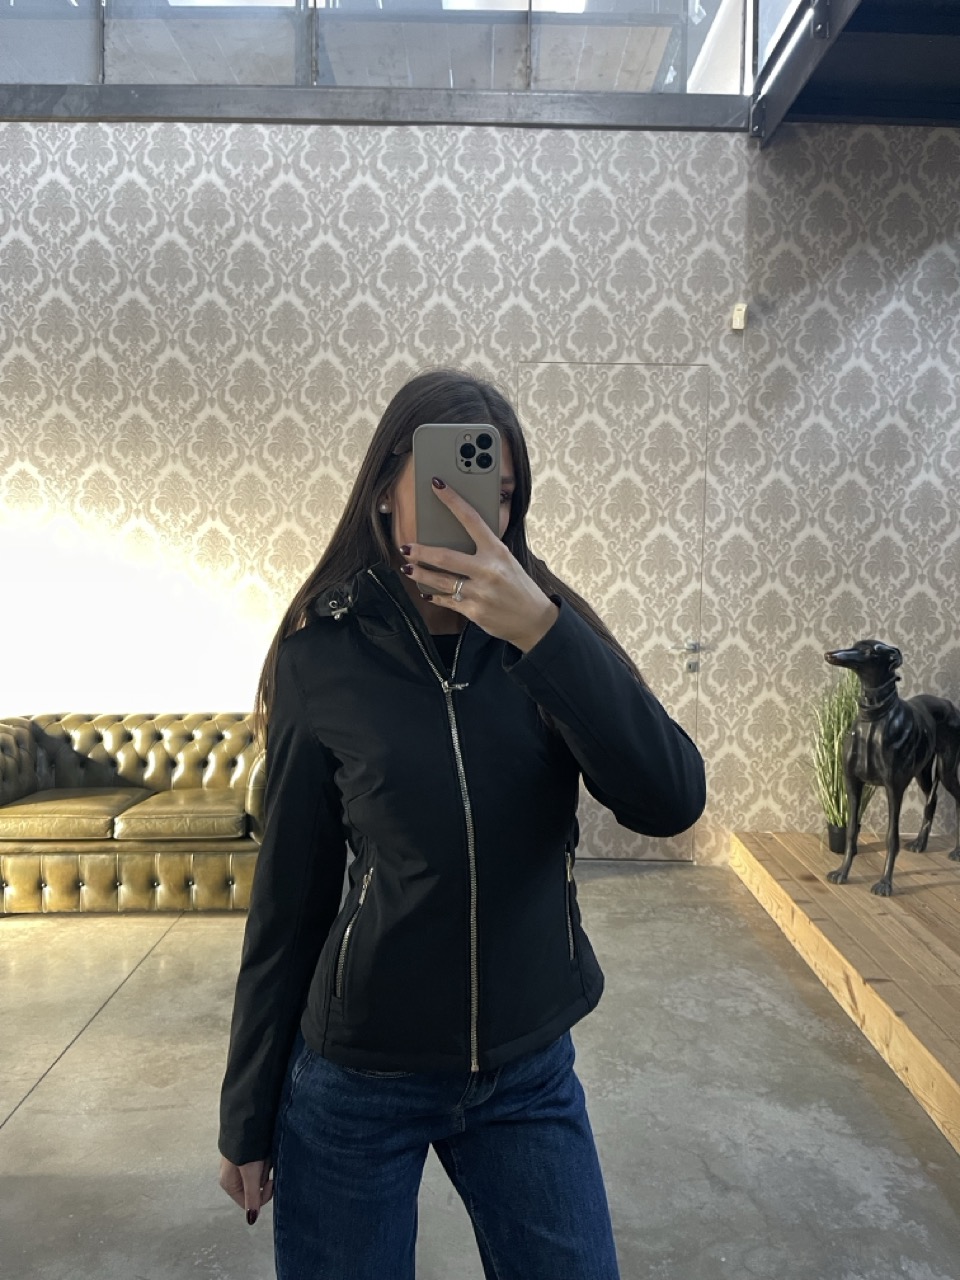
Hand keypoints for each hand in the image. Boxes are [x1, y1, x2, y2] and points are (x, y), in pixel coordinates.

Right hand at [219, 1155, 273, 1223]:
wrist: (246, 1121)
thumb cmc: (246, 1149)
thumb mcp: (251, 1175)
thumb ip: (252, 1197)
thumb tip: (251, 1220)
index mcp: (228, 1184)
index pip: (249, 1202)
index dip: (263, 1195)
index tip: (272, 1181)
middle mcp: (232, 1177)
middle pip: (255, 1187)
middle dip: (263, 1175)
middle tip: (264, 1161)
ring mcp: (238, 1166)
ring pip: (259, 1174)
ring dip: (265, 1165)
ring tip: (264, 1153)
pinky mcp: (246, 1155)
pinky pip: (260, 1162)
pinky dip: (265, 1157)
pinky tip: (265, 1149)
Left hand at [401, 478, 558, 652]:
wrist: (534, 620)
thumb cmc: (519, 586)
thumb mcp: (507, 561)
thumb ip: (485, 551)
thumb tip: (455, 539)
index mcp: (497, 551)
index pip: (472, 519)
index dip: (452, 501)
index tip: (437, 486)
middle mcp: (488, 570)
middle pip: (445, 557)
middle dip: (421, 552)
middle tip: (405, 547)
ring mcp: (480, 593)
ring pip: (441, 581)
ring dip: (420, 574)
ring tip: (408, 568)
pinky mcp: (474, 611)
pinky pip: (447, 601)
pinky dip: (434, 596)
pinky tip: (426, 592)